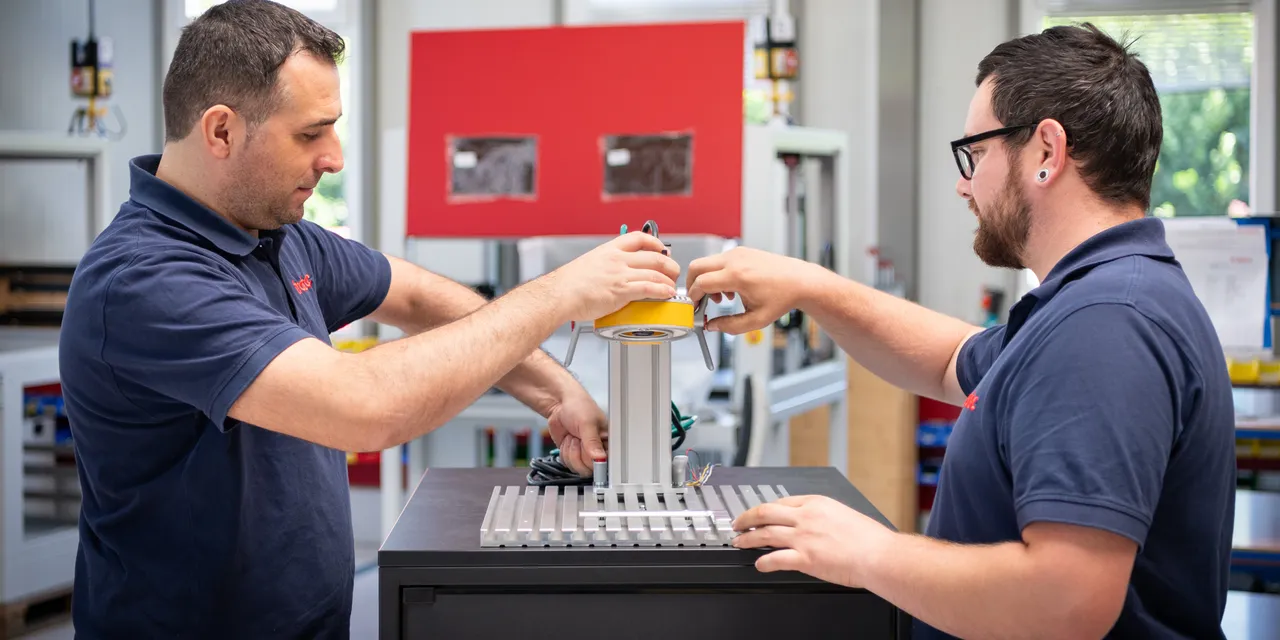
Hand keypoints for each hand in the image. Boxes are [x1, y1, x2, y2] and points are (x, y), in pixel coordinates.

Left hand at [544, 387, 607, 475]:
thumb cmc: (578, 406)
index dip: (595, 462)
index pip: (605, 462)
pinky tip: (568, 440)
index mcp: (607, 441)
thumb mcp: (587, 423)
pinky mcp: (572, 454)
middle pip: (589, 468)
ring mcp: (583, 453)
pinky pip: (567, 463)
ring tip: (573, 437)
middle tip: (579, 438)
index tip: (589, 454)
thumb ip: (593, 442)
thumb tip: (600, 458)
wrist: (559, 404)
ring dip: (570, 451)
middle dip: (579, 453)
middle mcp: (597, 450)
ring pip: (576, 467)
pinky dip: (564, 452)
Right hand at [546, 232, 680, 321]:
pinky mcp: (622, 291)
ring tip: (672, 286)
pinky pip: (650, 288)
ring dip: (668, 280)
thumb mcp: (589, 264)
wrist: (559, 295)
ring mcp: (620, 274)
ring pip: (655, 273)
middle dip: (669, 264)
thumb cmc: (568, 284)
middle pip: (654, 256)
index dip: (655, 243)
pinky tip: (667, 294)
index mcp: (609, 250)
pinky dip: (663, 291)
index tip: (662, 249)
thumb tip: (614, 274)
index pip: (638, 238)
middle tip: (673, 271)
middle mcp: (617, 259)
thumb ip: (605, 265)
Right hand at [686, 247, 818, 333]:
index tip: (695, 308)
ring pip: (707, 263)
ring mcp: (738, 253)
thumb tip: (712, 326)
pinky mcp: (742, 251)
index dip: (694, 298)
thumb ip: (730, 326)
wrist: (800, 281)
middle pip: (696, 267)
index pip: (701, 283)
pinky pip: (719, 261)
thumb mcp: (756, 320)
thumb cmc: (783, 298)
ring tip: (722, 298)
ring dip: (706, 280)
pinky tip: (731, 289)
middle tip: (698, 301)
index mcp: (737, 276)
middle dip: (692, 285)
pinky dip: (717, 274)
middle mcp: (735, 260)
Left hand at [731, 494, 896, 588]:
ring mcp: (804, 537)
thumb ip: (825, 517)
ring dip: (748, 538)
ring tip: (739, 541)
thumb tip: (816, 525)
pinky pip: (776, 558)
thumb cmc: (870, 539)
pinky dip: (763, 561)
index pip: (782, 502)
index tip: (760, 513)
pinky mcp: (805, 558)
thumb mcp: (844, 514)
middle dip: (747, 517)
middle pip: (766, 512)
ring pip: (765, 533)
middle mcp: (807, 517)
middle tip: (737, 523)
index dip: (766, 509)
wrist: (879, 555)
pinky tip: (759, 564)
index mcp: (817, 503)